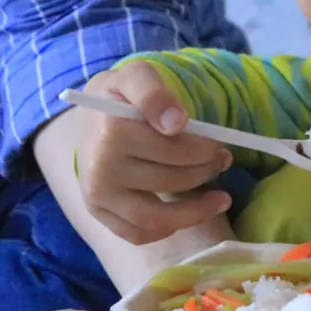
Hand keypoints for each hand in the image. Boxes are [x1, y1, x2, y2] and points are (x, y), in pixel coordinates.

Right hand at [75, 61, 233, 244]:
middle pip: (170, 181)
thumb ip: (155, 93)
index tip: (220, 146)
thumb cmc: (120, 96)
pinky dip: (167, 229)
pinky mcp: (97, 213)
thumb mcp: (137, 76)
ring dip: (196, 211)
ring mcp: (97, 196)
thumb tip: (176, 123)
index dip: (205, 150)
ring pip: (157, 218)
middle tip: (221, 162)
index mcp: (113, 132)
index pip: (174, 150)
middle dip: (205, 172)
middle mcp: (101, 169)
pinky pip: (138, 234)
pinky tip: (187, 214)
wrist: (89, 116)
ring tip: (220, 198)